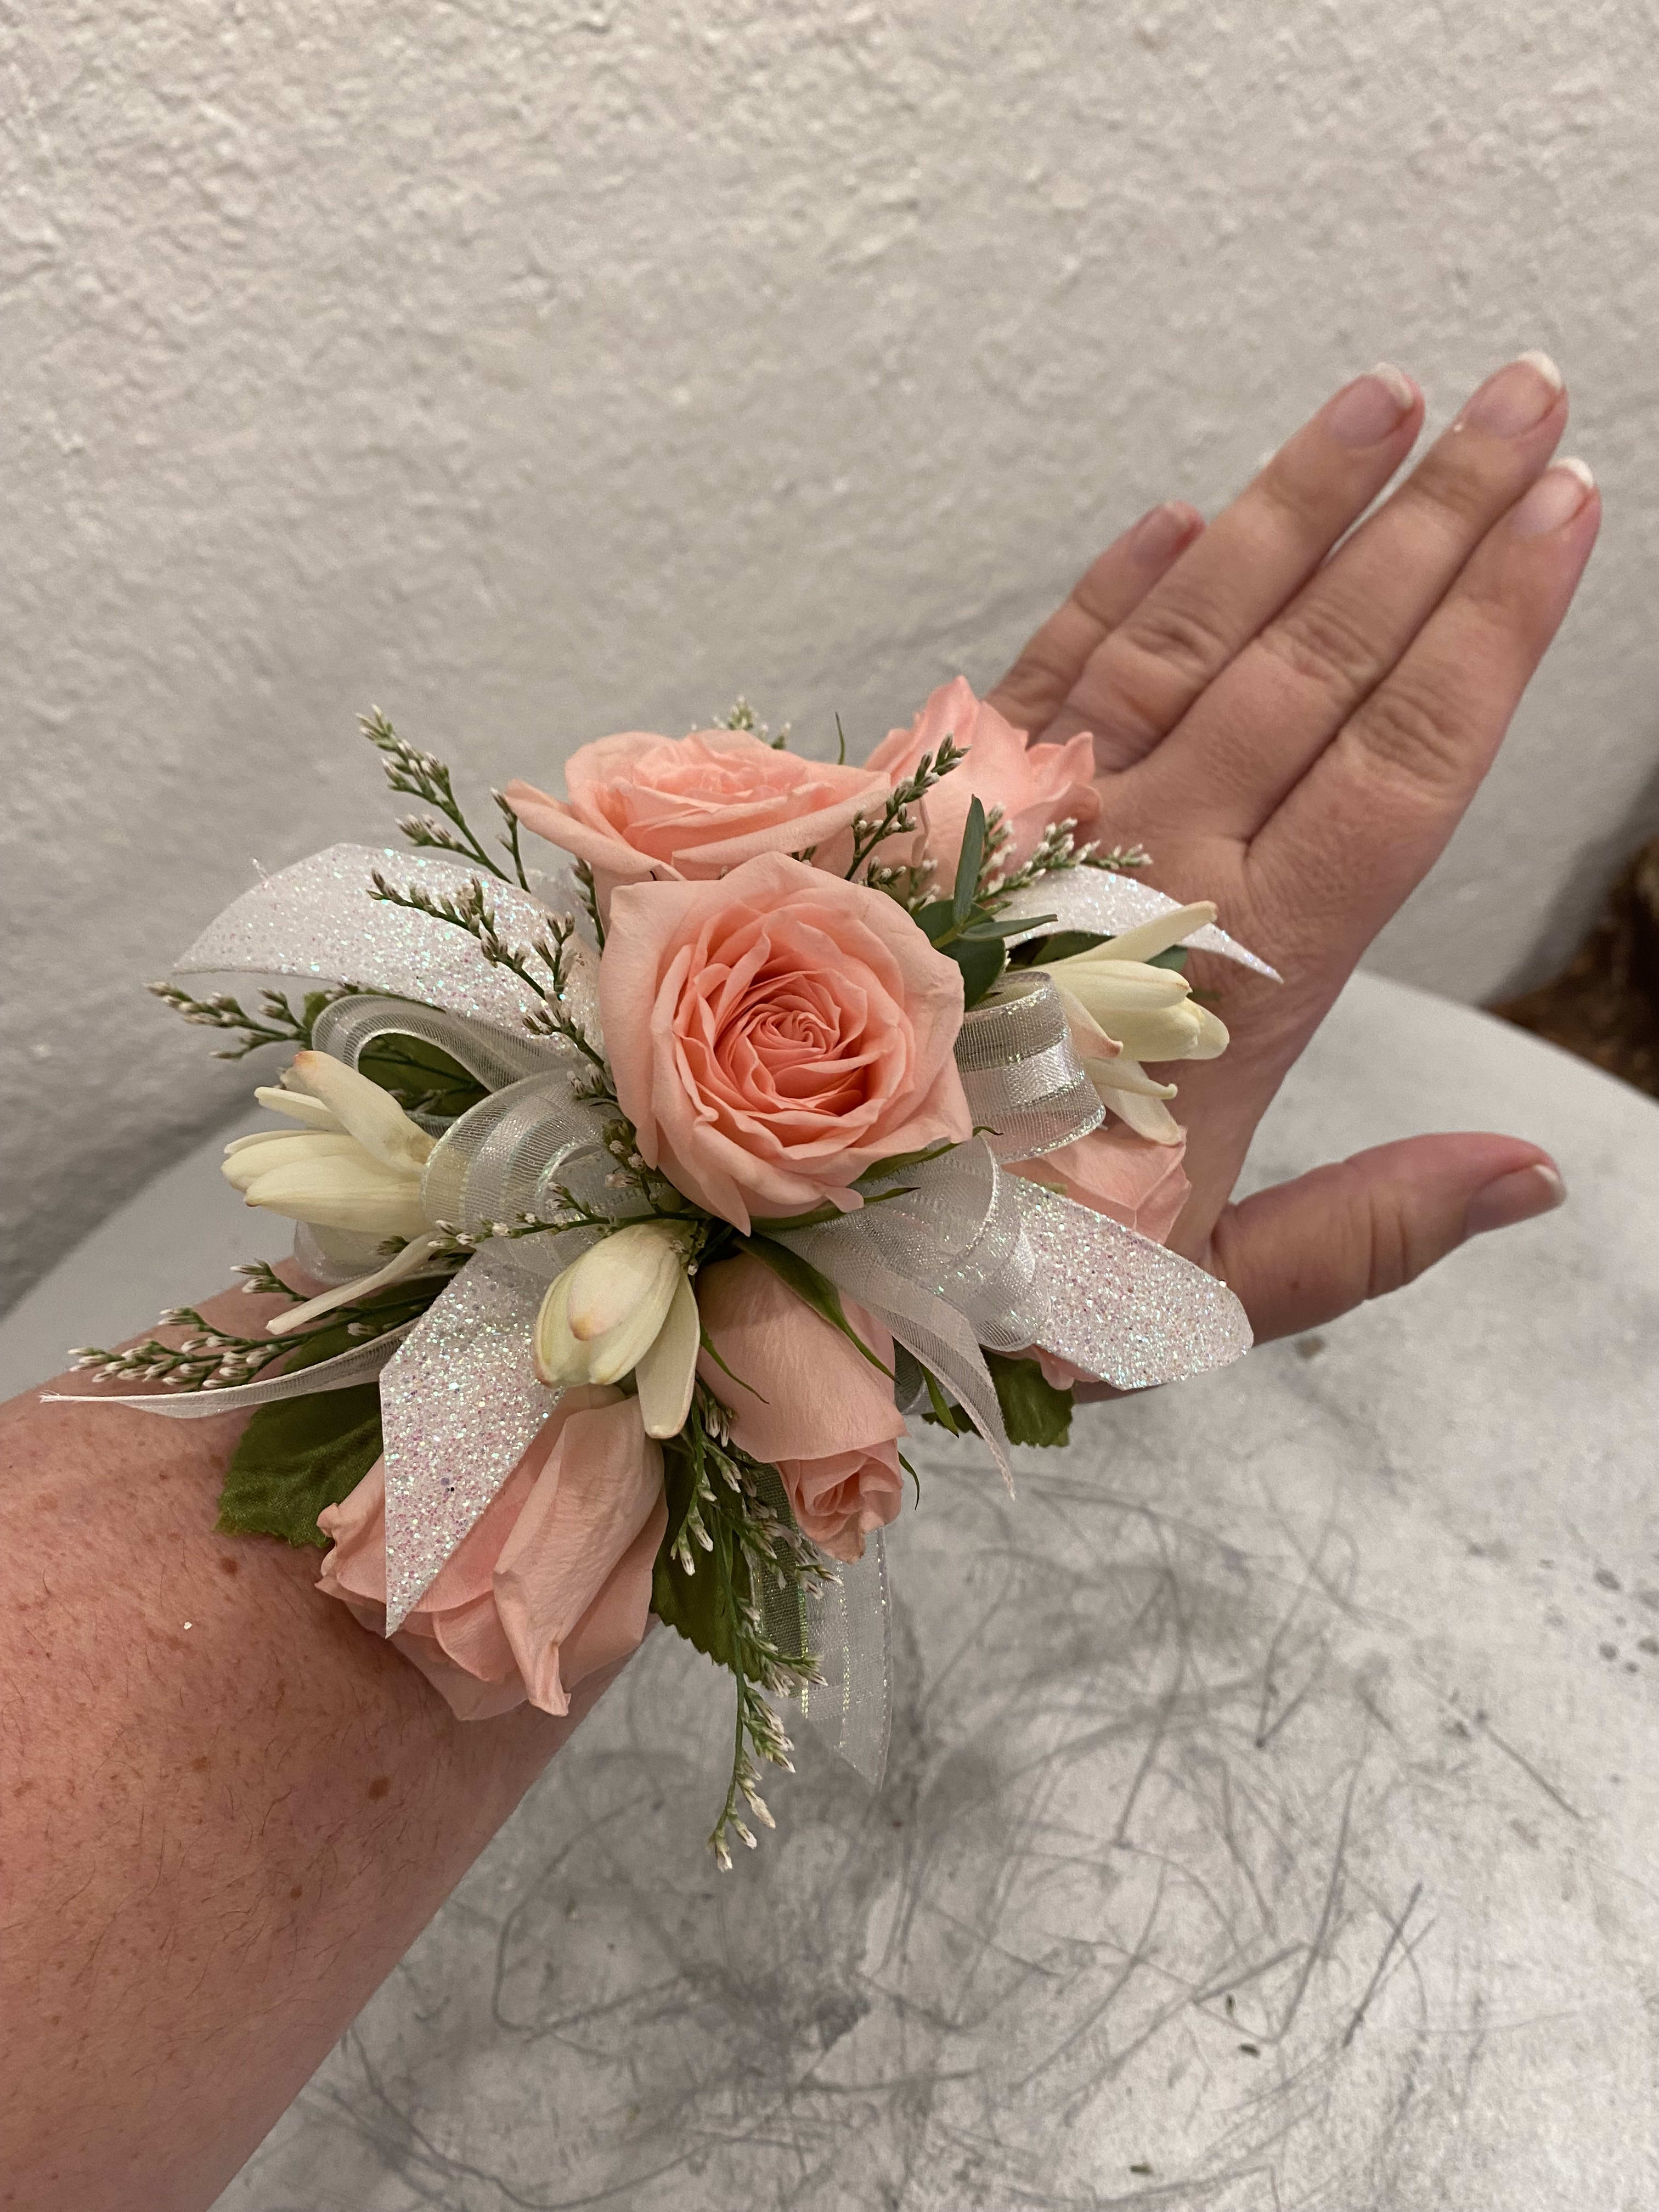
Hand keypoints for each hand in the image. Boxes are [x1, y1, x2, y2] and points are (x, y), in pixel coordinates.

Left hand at [988, 354, 1596, 1339]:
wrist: (766, 1247)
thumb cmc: (987, 1281)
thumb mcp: (1188, 1301)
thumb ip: (1359, 1234)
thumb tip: (1532, 1177)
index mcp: (1227, 987)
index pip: (1389, 776)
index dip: (1483, 637)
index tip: (1563, 511)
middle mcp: (1139, 872)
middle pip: (1313, 668)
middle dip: (1428, 525)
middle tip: (1522, 391)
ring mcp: (1033, 823)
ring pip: (1187, 637)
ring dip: (1289, 511)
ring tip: (1385, 399)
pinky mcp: (936, 805)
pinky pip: (1035, 676)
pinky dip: (1110, 592)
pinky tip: (1175, 514)